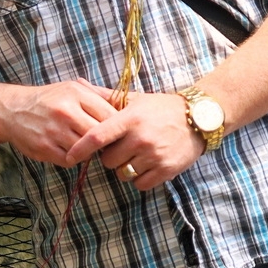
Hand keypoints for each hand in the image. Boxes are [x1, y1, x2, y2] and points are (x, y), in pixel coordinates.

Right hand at [0, 79, 120, 166]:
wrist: (12, 109)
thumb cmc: (48, 99)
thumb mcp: (71, 89)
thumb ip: (97, 97)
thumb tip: (126, 107)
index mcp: (75, 93)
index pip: (110, 115)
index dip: (118, 127)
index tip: (119, 132)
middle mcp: (65, 111)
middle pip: (99, 134)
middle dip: (105, 142)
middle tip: (105, 144)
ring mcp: (54, 130)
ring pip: (86, 150)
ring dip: (88, 152)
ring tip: (85, 146)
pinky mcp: (44, 147)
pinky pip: (69, 160)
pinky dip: (72, 158)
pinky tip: (68, 150)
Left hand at [63, 91, 205, 189]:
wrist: (198, 118)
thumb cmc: (160, 108)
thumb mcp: (133, 99)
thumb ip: (104, 96)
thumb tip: (78, 83)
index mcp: (130, 119)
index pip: (97, 137)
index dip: (80, 149)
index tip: (70, 156)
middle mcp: (141, 138)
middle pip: (108, 160)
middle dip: (109, 157)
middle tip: (120, 147)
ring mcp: (154, 155)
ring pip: (123, 174)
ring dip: (124, 168)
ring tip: (134, 155)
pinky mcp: (166, 170)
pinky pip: (140, 184)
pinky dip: (139, 178)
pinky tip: (145, 165)